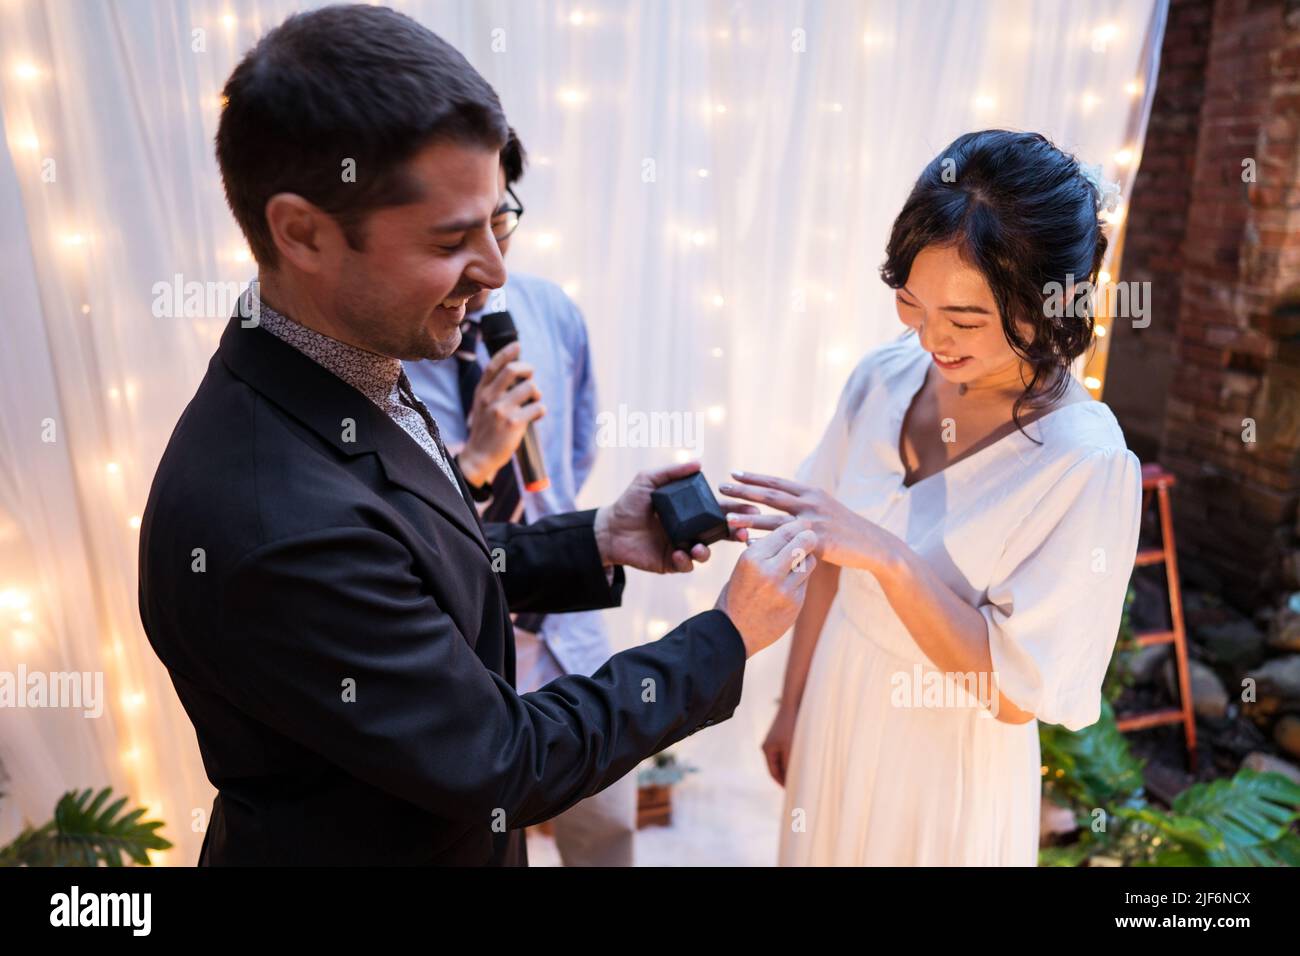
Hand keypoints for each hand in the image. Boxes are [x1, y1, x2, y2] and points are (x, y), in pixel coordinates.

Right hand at [458, 342, 545, 487]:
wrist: (479, 456)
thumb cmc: (485, 429)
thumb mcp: (481, 405)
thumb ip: (493, 389)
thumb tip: (515, 371)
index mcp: (481, 392)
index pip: (494, 366)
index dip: (507, 353)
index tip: (518, 345)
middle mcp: (489, 398)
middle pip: (513, 370)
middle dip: (528, 369)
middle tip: (531, 377)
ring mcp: (501, 410)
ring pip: (530, 388)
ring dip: (537, 394)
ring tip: (534, 402)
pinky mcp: (513, 424)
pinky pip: (537, 408)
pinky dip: (540, 410)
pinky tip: (536, 416)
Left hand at [593, 460, 755, 572]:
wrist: (609, 528)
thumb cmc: (630, 502)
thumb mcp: (648, 481)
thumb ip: (672, 472)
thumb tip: (698, 462)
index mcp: (691, 512)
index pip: (719, 511)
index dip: (737, 511)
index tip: (752, 509)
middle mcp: (691, 530)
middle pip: (720, 533)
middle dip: (735, 534)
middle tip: (742, 534)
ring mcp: (682, 547)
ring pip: (706, 553)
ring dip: (707, 551)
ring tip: (699, 547)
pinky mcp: (671, 562)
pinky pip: (685, 565)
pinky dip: (685, 560)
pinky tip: (678, 552)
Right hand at [714, 520, 818, 657]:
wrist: (733, 631)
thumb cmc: (737, 594)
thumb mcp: (743, 567)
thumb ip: (765, 551)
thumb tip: (789, 531)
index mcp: (752, 557)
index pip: (784, 532)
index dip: (798, 526)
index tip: (803, 524)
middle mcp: (769, 570)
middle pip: (803, 543)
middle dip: (809, 537)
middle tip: (811, 537)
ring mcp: (784, 588)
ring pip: (810, 561)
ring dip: (807, 559)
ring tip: (797, 562)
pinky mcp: (795, 602)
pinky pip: (806, 581)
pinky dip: (801, 578)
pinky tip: (791, 582)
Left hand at [719, 471, 900, 575]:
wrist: (873, 545)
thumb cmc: (846, 530)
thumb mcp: (826, 510)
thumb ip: (805, 505)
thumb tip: (783, 501)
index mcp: (811, 493)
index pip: (777, 482)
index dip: (754, 477)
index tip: (733, 473)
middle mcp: (811, 502)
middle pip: (771, 494)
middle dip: (744, 490)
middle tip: (721, 487)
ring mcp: (814, 521)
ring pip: (774, 519)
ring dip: (749, 517)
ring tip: (727, 517)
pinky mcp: (818, 541)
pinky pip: (786, 542)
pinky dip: (766, 543)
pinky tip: (749, 544)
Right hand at [762, 704, 798, 786]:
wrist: (793, 704)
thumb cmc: (790, 725)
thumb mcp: (790, 747)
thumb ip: (789, 763)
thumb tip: (791, 778)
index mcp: (767, 750)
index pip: (773, 772)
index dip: (782, 782)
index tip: (792, 790)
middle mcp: (769, 746)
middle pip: (778, 766)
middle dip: (787, 775)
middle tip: (799, 785)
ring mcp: (776, 740)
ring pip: (784, 759)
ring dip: (791, 766)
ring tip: (802, 775)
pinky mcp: (784, 735)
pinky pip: (788, 751)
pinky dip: (794, 757)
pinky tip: (804, 760)